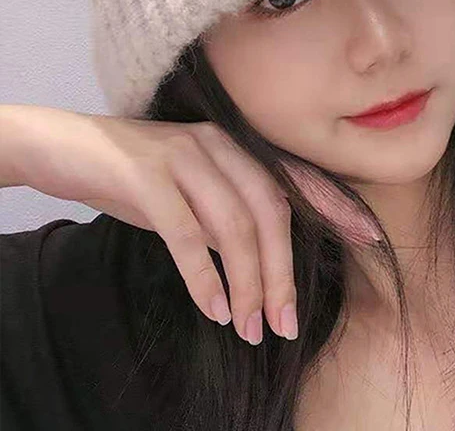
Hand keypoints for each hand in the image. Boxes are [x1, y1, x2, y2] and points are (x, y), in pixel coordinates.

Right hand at [0, 105, 378, 344]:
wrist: (70, 148)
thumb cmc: (139, 175)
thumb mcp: (194, 190)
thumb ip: (230, 214)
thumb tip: (263, 263)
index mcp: (236, 145)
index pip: (294, 179)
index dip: (333, 207)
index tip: (365, 238)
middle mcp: (218, 145)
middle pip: (269, 211)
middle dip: (281, 272)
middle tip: (283, 323)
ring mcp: (183, 157)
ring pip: (232, 227)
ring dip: (246, 284)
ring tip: (249, 328)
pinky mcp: (146, 177)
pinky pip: (185, 234)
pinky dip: (202, 276)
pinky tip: (212, 308)